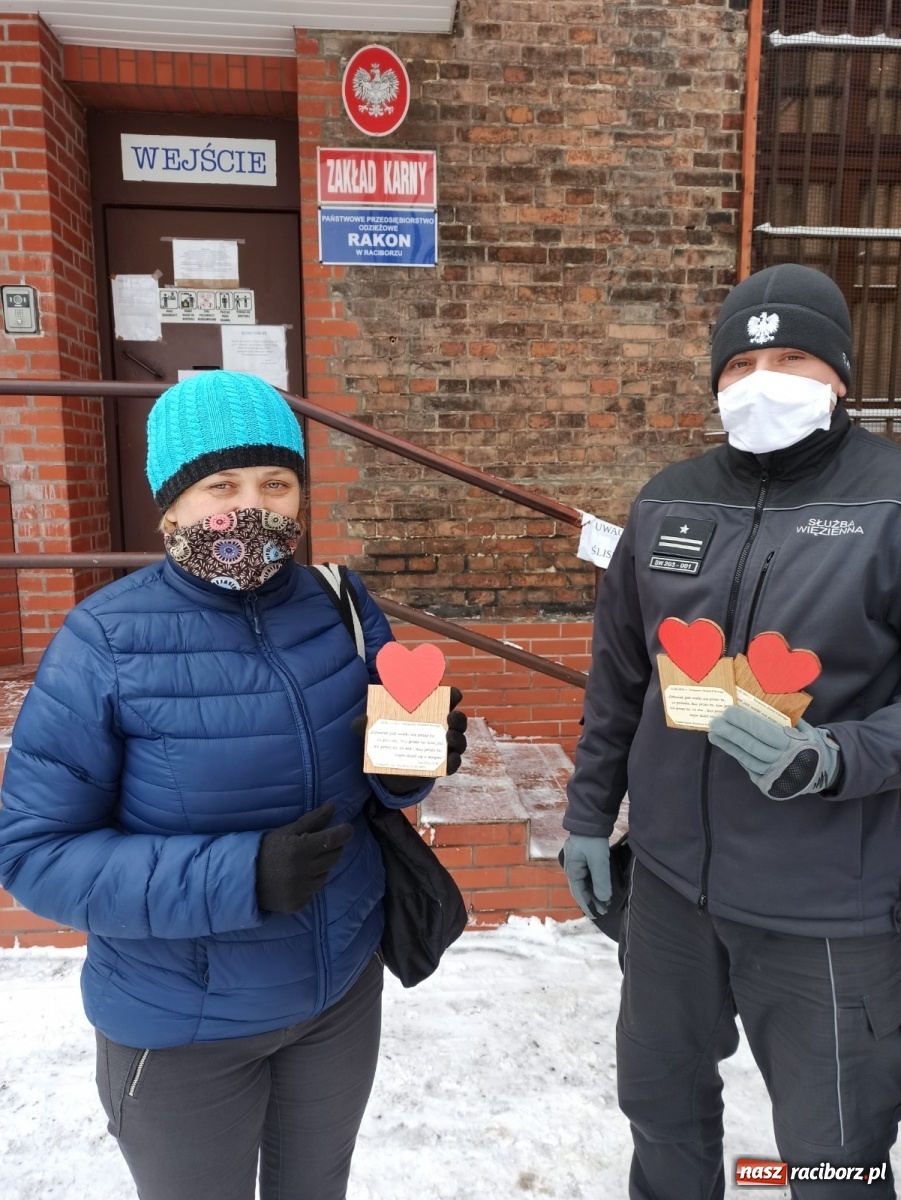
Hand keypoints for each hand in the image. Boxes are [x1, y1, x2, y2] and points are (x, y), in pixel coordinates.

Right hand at [256, 802, 352, 913]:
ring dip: (321, 866)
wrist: (243, 880)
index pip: (333, 840)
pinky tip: (297, 878)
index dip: (344, 832)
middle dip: (333, 848)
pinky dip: (311, 883)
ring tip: (304, 862)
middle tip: (323, 843)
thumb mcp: (286, 831)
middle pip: (335, 857)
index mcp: (299, 849)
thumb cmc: (265, 850)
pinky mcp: (298, 904)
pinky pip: (315, 890)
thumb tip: (333, 807)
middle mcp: (303, 871)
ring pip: (326, 874)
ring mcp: (301, 890)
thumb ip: (312, 820)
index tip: (347, 828)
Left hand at [351, 687, 468, 794]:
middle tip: (450, 716)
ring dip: (458, 738)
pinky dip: (454, 761)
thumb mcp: (376, 730)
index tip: (452, 693)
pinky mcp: (441, 766)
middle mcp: (441, 728)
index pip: (446, 700)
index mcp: (429, 712)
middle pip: (457, 719)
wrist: (388, 770)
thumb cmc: (388, 739)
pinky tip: (449, 759)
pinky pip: (454, 764)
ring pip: (459, 741)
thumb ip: (366, 724)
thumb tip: (361, 721)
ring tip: (448, 737)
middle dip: (458, 717)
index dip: (452, 695)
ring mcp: (443, 747)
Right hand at [562, 834, 611, 918]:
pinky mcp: (583, 857)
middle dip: (593, 900)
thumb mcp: (599, 861)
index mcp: (572, 870)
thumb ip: (601, 881)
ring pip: (585, 882)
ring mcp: (577, 862)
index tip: (596, 916)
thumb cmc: (592, 840)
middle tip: (605, 910)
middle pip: (581, 888)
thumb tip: (603, 899)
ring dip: (595, 892)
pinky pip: (588, 874)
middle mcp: (572, 868)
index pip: (579, 893)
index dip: (587, 905)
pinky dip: (595, 883)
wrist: (590, 820)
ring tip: (606, 901)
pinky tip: (602, 887)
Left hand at [708, 706, 840, 799]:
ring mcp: (773, 775)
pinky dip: (738, 755)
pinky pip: (748, 767)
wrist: (820, 774)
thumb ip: (787, 719)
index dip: (744, 722)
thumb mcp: (805, 730)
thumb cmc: (810, 745)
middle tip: (714, 722)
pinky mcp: (766, 784)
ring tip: (714, 734)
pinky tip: (728, 745)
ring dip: (728, 745)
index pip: (763, 732)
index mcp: (792, 745)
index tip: (728, 711)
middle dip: (730, 733)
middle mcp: (781, 761)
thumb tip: (761, 703)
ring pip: (746, 758)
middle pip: (750, 746)